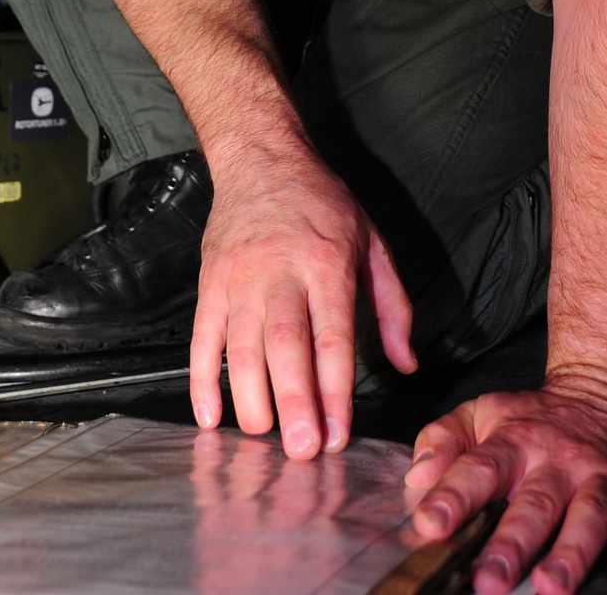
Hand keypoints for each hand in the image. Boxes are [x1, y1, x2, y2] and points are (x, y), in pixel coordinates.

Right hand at [189, 140, 415, 460]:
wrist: (261, 157)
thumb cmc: (321, 202)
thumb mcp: (372, 240)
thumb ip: (392, 304)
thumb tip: (405, 362)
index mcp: (327, 263)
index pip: (333, 335)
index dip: (336, 389)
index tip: (339, 432)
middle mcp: (281, 272)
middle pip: (286, 345)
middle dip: (295, 402)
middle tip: (302, 449)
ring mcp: (239, 278)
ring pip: (240, 347)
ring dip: (251, 398)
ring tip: (264, 438)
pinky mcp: (209, 281)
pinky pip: (201, 337)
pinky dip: (201, 380)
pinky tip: (211, 416)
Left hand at [404, 371, 606, 593]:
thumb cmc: (536, 417)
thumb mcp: (483, 414)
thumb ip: (443, 440)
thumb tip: (416, 478)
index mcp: (513, 442)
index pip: (478, 469)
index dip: (453, 496)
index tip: (429, 524)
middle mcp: (558, 459)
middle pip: (534, 503)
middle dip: (511, 542)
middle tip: (488, 580)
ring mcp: (603, 472)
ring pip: (588, 512)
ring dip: (571, 551)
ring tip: (551, 586)